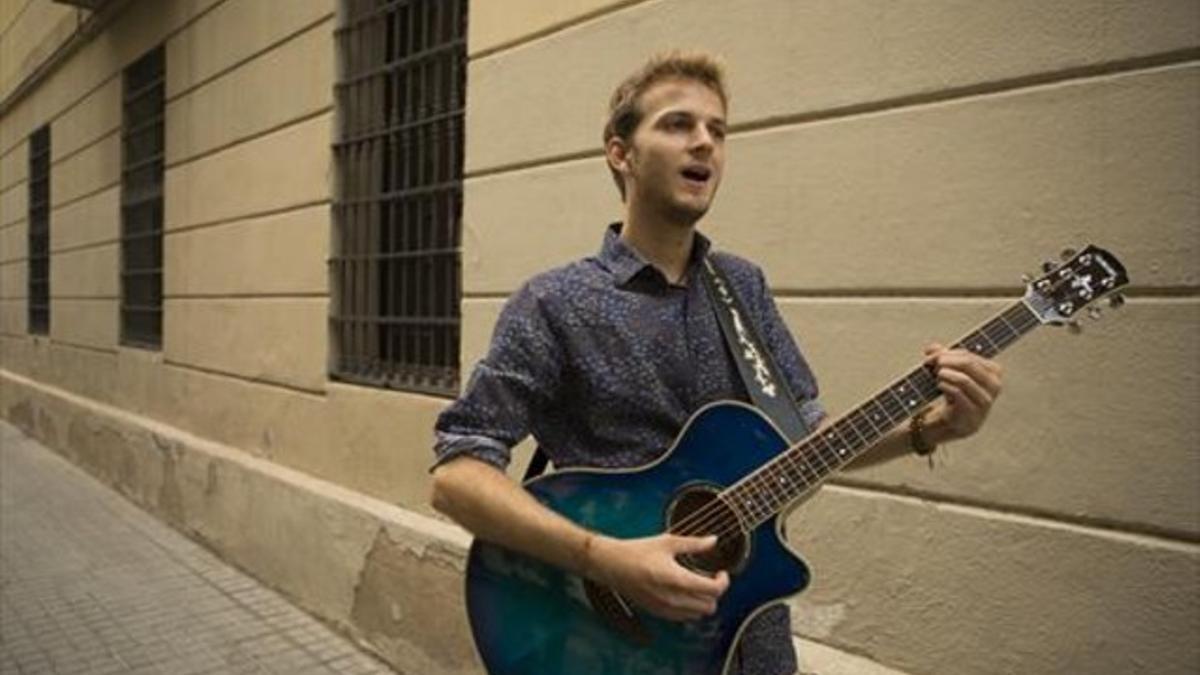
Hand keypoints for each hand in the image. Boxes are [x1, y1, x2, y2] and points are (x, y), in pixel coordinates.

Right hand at [585, 533, 729, 621]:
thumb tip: (713, 540)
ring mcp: (665, 608)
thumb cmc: (636, 551)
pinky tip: (685, 593)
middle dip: (715, 592)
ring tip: (698, 585)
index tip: (721, 572)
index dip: (723, 581)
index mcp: (676, 579)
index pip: (713, 590)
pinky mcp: (658, 613)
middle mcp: (672, 598)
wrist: (611, 565)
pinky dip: (691, 608)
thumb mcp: (667, 542)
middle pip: (709, 605)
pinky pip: (684, 618)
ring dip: (704, 601)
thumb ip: (693, 544)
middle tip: (710, 577)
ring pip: (699, 614)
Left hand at [922, 342, 1003, 441]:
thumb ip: (941, 357)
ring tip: (937, 375)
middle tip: (933, 364)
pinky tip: (939, 385)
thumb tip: (930, 348)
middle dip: (946, 361)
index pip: (970, 356)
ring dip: (945, 374)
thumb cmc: (954, 394)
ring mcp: (985, 402)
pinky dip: (946, 386)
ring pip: (964, 380)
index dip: (948, 353)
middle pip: (968, 364)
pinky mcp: (973, 415)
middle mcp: (994, 386)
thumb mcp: (950, 372)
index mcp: (994, 372)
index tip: (931, 356)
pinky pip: (958, 395)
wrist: (953, 423)